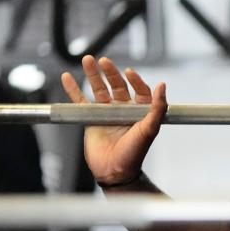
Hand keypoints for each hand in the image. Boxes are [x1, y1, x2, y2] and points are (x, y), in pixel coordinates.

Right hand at [60, 55, 167, 186]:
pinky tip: (67, 76)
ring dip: (93, 74)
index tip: (129, 73)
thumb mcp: (149, 129)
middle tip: (104, 61)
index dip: (135, 81)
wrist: (115, 171)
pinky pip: (81, 101)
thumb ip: (158, 108)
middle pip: (117, 86)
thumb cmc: (134, 153)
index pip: (139, 90)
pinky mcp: (90, 118)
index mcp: (140, 112)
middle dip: (110, 73)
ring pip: (99, 90)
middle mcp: (123, 110)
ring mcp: (106, 113)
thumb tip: (163, 85)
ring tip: (87, 59)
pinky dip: (73, 89)